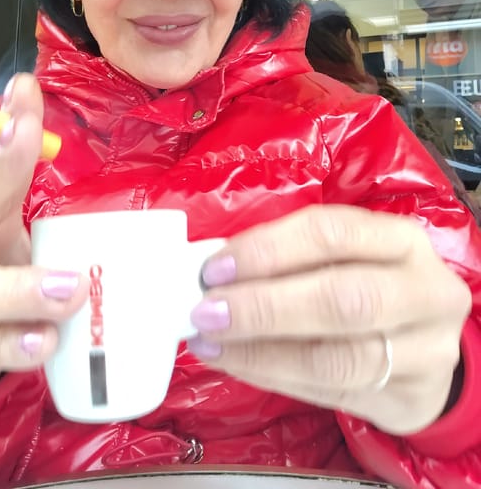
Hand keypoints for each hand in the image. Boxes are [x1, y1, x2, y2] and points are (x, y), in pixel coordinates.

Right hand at [0, 74, 87, 405]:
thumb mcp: (12, 246)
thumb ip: (43, 214)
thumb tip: (85, 166)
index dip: (8, 140)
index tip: (26, 99)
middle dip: (11, 191)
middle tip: (68, 231)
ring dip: (20, 293)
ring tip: (67, 294)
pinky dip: (8, 347)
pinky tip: (42, 345)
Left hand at [188, 205, 470, 433]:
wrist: (426, 349)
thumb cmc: (369, 285)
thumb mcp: (345, 258)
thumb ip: (290, 258)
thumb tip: (213, 270)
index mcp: (401, 240)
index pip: (332, 233)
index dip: (269, 249)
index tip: (215, 268)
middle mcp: (425, 291)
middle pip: (343, 299)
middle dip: (264, 306)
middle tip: (207, 311)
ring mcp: (426, 351)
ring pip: (338, 358)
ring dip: (261, 351)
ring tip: (212, 342)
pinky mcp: (410, 399)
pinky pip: (331, 392)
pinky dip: (273, 375)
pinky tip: (236, 363)